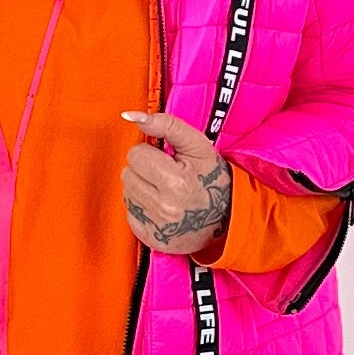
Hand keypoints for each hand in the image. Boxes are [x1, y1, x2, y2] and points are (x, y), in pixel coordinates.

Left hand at [120, 111, 230, 254]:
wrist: (226, 218)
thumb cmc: (211, 177)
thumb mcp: (197, 145)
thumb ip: (166, 125)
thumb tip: (131, 115)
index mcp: (176, 182)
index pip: (136, 155)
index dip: (151, 153)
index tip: (168, 160)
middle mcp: (164, 208)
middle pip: (128, 174)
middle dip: (144, 170)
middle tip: (166, 176)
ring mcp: (156, 227)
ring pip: (127, 192)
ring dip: (142, 188)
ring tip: (164, 191)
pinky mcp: (150, 239)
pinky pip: (129, 213)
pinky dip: (142, 208)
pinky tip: (160, 207)